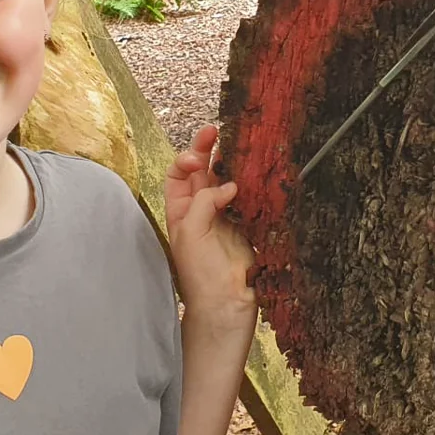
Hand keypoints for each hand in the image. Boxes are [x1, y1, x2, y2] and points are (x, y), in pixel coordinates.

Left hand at [165, 125, 256, 330]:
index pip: (178, 174)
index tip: (198, 158)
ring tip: (239, 146)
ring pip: (227, 180)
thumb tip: (229, 185)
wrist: (226, 304)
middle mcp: (201, 209)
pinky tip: (255, 172)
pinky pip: (248, 196)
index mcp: (180, 210)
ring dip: (231, 163)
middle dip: (207, 149)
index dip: (186, 160)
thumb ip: (205, 202)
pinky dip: (251, 182)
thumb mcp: (190, 232)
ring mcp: (225, 215)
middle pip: (202, 171)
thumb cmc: (200, 273)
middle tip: (216, 130)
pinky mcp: (247, 223)